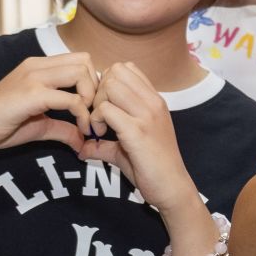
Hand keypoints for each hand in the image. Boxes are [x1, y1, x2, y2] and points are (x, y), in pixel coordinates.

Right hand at [0, 53, 93, 154]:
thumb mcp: (38, 125)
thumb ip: (63, 128)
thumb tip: (83, 141)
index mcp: (38, 66)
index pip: (80, 59)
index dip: (93, 82)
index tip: (92, 108)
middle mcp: (37, 66)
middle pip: (85, 61)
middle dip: (96, 88)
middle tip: (93, 113)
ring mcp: (33, 78)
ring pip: (81, 73)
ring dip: (91, 98)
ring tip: (87, 121)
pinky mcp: (31, 95)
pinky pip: (70, 99)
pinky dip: (82, 115)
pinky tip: (80, 130)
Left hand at [82, 62, 200, 213]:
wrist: (172, 187)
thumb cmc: (153, 167)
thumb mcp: (129, 147)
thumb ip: (105, 143)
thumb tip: (83, 147)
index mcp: (154, 100)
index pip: (126, 68)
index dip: (107, 84)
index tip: (104, 106)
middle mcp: (153, 102)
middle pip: (115, 72)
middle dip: (98, 91)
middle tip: (97, 115)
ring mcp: (147, 115)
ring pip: (110, 86)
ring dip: (97, 104)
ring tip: (99, 125)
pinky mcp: (138, 132)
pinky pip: (107, 110)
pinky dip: (96, 120)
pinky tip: (99, 135)